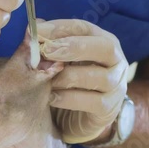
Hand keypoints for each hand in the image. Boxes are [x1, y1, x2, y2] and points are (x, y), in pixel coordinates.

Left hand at [37, 19, 128, 143]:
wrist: (74, 119)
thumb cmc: (65, 84)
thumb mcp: (55, 63)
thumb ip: (46, 46)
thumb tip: (32, 29)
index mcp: (101, 41)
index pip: (85, 28)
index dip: (60, 28)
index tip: (36, 32)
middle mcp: (115, 61)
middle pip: (104, 47)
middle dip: (72, 47)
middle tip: (46, 51)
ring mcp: (115, 85)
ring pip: (97, 76)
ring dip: (67, 77)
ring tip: (47, 81)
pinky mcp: (109, 108)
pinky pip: (92, 101)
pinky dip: (69, 99)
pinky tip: (51, 98)